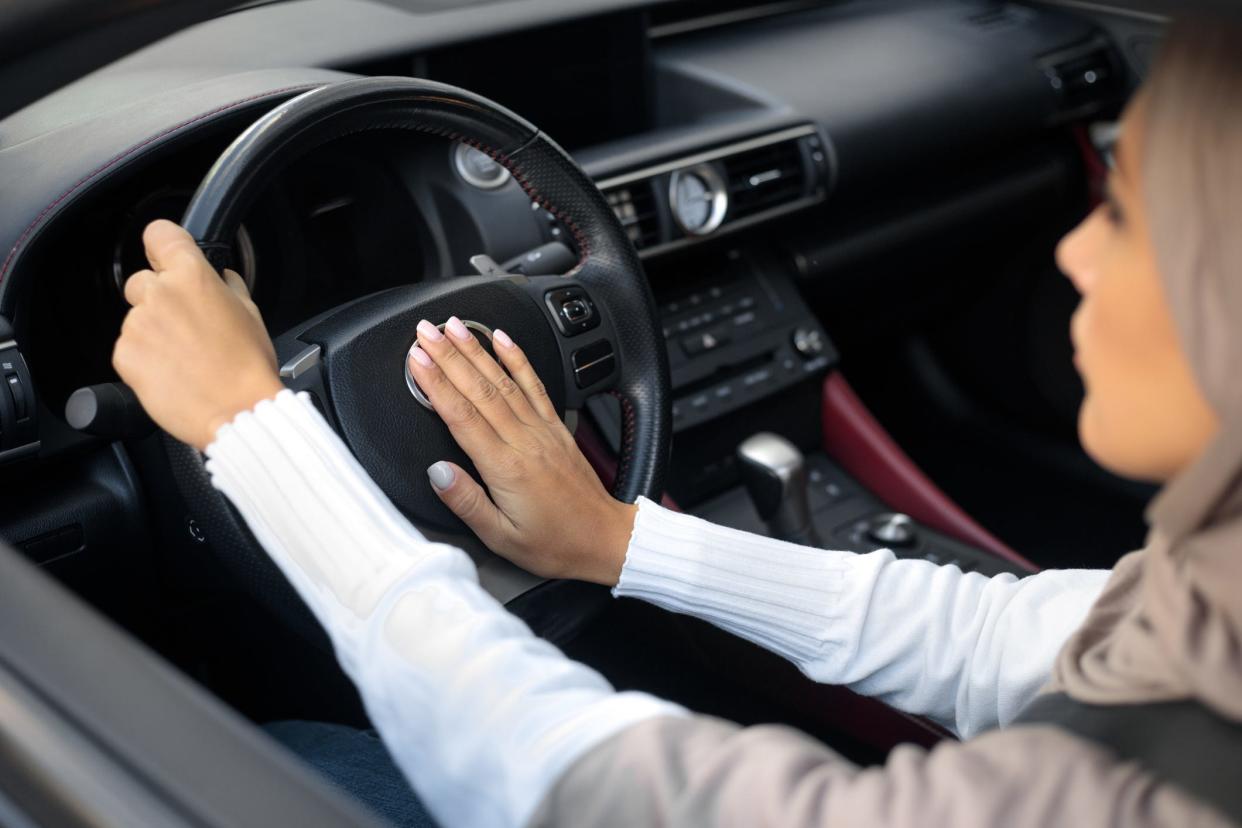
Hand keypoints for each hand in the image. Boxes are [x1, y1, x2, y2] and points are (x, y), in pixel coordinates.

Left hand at [112, 220, 283, 450]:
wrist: (237, 411)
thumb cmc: (248, 367)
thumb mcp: (251, 313)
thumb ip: (228, 287)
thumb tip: (220, 279)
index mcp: (192, 276)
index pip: (159, 234)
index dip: (163, 245)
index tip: (165, 256)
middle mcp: (159, 294)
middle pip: (142, 281)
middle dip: (160, 299)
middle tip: (187, 327)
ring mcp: (138, 324)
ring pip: (137, 319)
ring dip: (154, 333)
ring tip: (185, 358)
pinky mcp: (125, 355)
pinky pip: (129, 348)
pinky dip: (145, 359)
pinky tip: (172, 372)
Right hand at [407, 317, 635, 585]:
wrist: (606, 539)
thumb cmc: (556, 544)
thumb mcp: (502, 539)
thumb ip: (467, 502)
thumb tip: (437, 472)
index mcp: (506, 468)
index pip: (462, 416)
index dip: (436, 384)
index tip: (416, 361)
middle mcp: (524, 441)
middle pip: (479, 389)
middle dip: (448, 355)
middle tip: (424, 331)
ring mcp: (542, 430)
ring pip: (503, 380)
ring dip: (476, 349)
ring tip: (454, 326)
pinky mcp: (555, 427)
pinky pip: (534, 385)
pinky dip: (518, 359)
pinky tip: (503, 339)